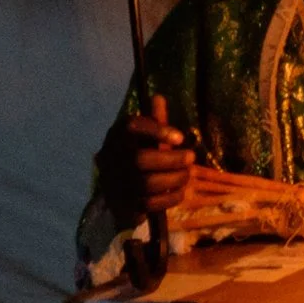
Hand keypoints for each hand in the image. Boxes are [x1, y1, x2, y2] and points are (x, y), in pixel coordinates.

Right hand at [98, 95, 192, 231]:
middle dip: (171, 160)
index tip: (181, 138)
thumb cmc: (138, 152)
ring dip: (174, 179)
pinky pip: (148, 204)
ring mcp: (116, 183)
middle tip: (191, 158)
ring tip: (187, 174)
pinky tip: (180, 191)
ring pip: (146, 183)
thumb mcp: (144, 134)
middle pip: (140, 159)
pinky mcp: (123, 204)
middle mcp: (111, 158)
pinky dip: (169, 198)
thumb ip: (154, 120)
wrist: (116, 185)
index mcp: (118, 136)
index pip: (132, 127)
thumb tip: (158, 98)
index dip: (158, 130)